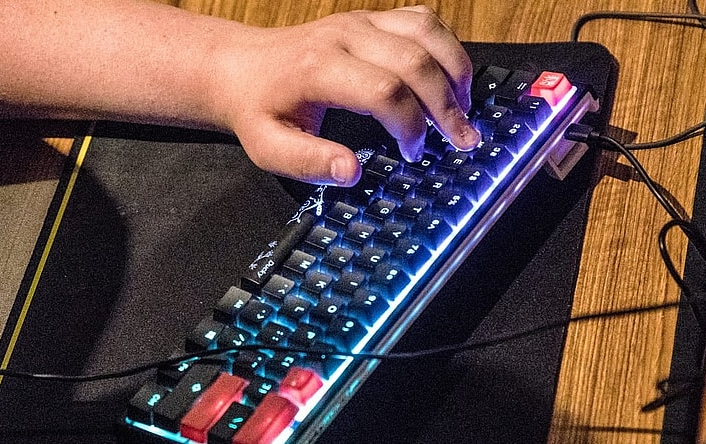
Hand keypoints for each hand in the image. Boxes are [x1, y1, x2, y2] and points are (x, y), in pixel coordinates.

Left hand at [212, 6, 480, 185]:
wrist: (240, 66)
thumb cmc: (257, 108)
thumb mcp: (269, 147)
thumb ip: (309, 163)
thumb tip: (352, 172)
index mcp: (319, 68)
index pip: (386, 92)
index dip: (411, 127)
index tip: (414, 153)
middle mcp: (345, 36)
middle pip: (417, 62)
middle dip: (447, 106)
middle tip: (463, 140)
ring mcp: (361, 21)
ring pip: (428, 34)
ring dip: (456, 72)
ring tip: (465, 110)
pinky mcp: (371, 18)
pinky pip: (423, 21)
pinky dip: (446, 48)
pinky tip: (450, 79)